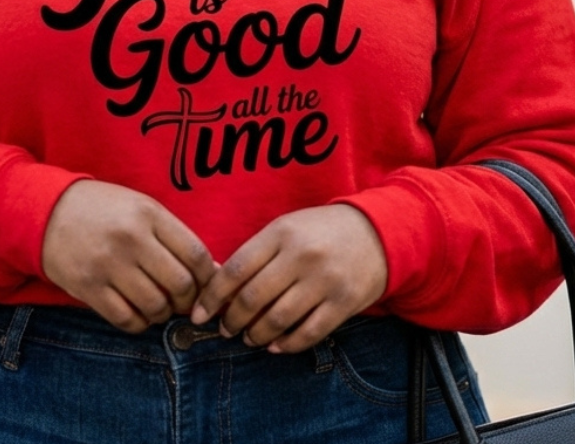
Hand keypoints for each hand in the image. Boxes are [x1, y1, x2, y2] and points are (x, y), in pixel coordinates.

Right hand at [41, 180, 216, 332]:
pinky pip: (127, 320)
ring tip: (158, 305)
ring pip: (156, 306)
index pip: (196, 254)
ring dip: (163, 314)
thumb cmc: (105, 210)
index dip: (208, 277)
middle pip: (180, 284)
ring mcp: (108, 264)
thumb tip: (214, 272)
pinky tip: (138, 313)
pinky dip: (140, 324)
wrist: (48, 211)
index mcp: (149, 214)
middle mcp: (131, 238)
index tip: (204, 284)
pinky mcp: (89, 288)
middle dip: (188, 301)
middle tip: (182, 300)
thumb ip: (175, 237)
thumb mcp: (142, 209)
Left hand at [190, 204, 387, 353]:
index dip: (212, 295)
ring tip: (249, 338)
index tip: (199, 313)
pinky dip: (287, 344)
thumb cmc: (319, 231)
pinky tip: (275, 346)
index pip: (236, 268)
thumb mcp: (286, 228)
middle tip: (225, 329)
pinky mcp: (343, 303)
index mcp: (281, 233)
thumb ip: (257, 253)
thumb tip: (220, 289)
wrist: (376, 232)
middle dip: (232, 320)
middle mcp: (301, 256)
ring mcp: (324, 280)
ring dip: (257, 335)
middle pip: (253, 298)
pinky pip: (308, 333)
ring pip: (278, 319)